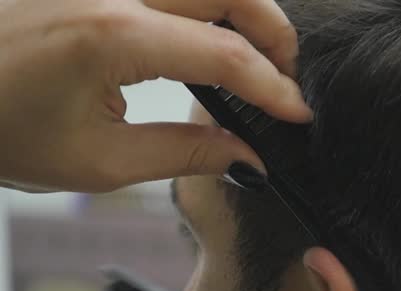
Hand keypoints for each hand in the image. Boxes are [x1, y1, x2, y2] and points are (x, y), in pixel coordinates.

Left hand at [0, 0, 309, 192]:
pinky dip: (202, 6)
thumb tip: (247, 157)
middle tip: (285, 76)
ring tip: (252, 55)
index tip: (297, 114)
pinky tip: (206, 34)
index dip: (274, 88)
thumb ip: (186, 154)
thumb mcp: (99, 161)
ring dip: (240, 10)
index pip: (226, 55)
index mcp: (112, 33)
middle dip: (274, 30)